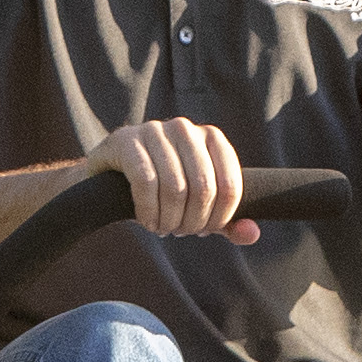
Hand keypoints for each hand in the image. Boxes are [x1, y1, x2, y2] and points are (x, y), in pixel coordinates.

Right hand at [90, 117, 261, 242]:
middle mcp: (185, 128)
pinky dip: (148, 211)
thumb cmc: (161, 192)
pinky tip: (147, 221)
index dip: (220, 217)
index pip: (230, 185)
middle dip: (193, 221)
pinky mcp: (126, 140)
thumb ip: (227, 221)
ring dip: (169, 219)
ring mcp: (154, 130)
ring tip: (162, 228)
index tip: (204, 230)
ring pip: (175, 187)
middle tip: (179, 232)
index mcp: (211, 137)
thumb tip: (252, 233)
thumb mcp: (197, 207)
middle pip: (204, 187)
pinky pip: (145, 182)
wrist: (109, 179)